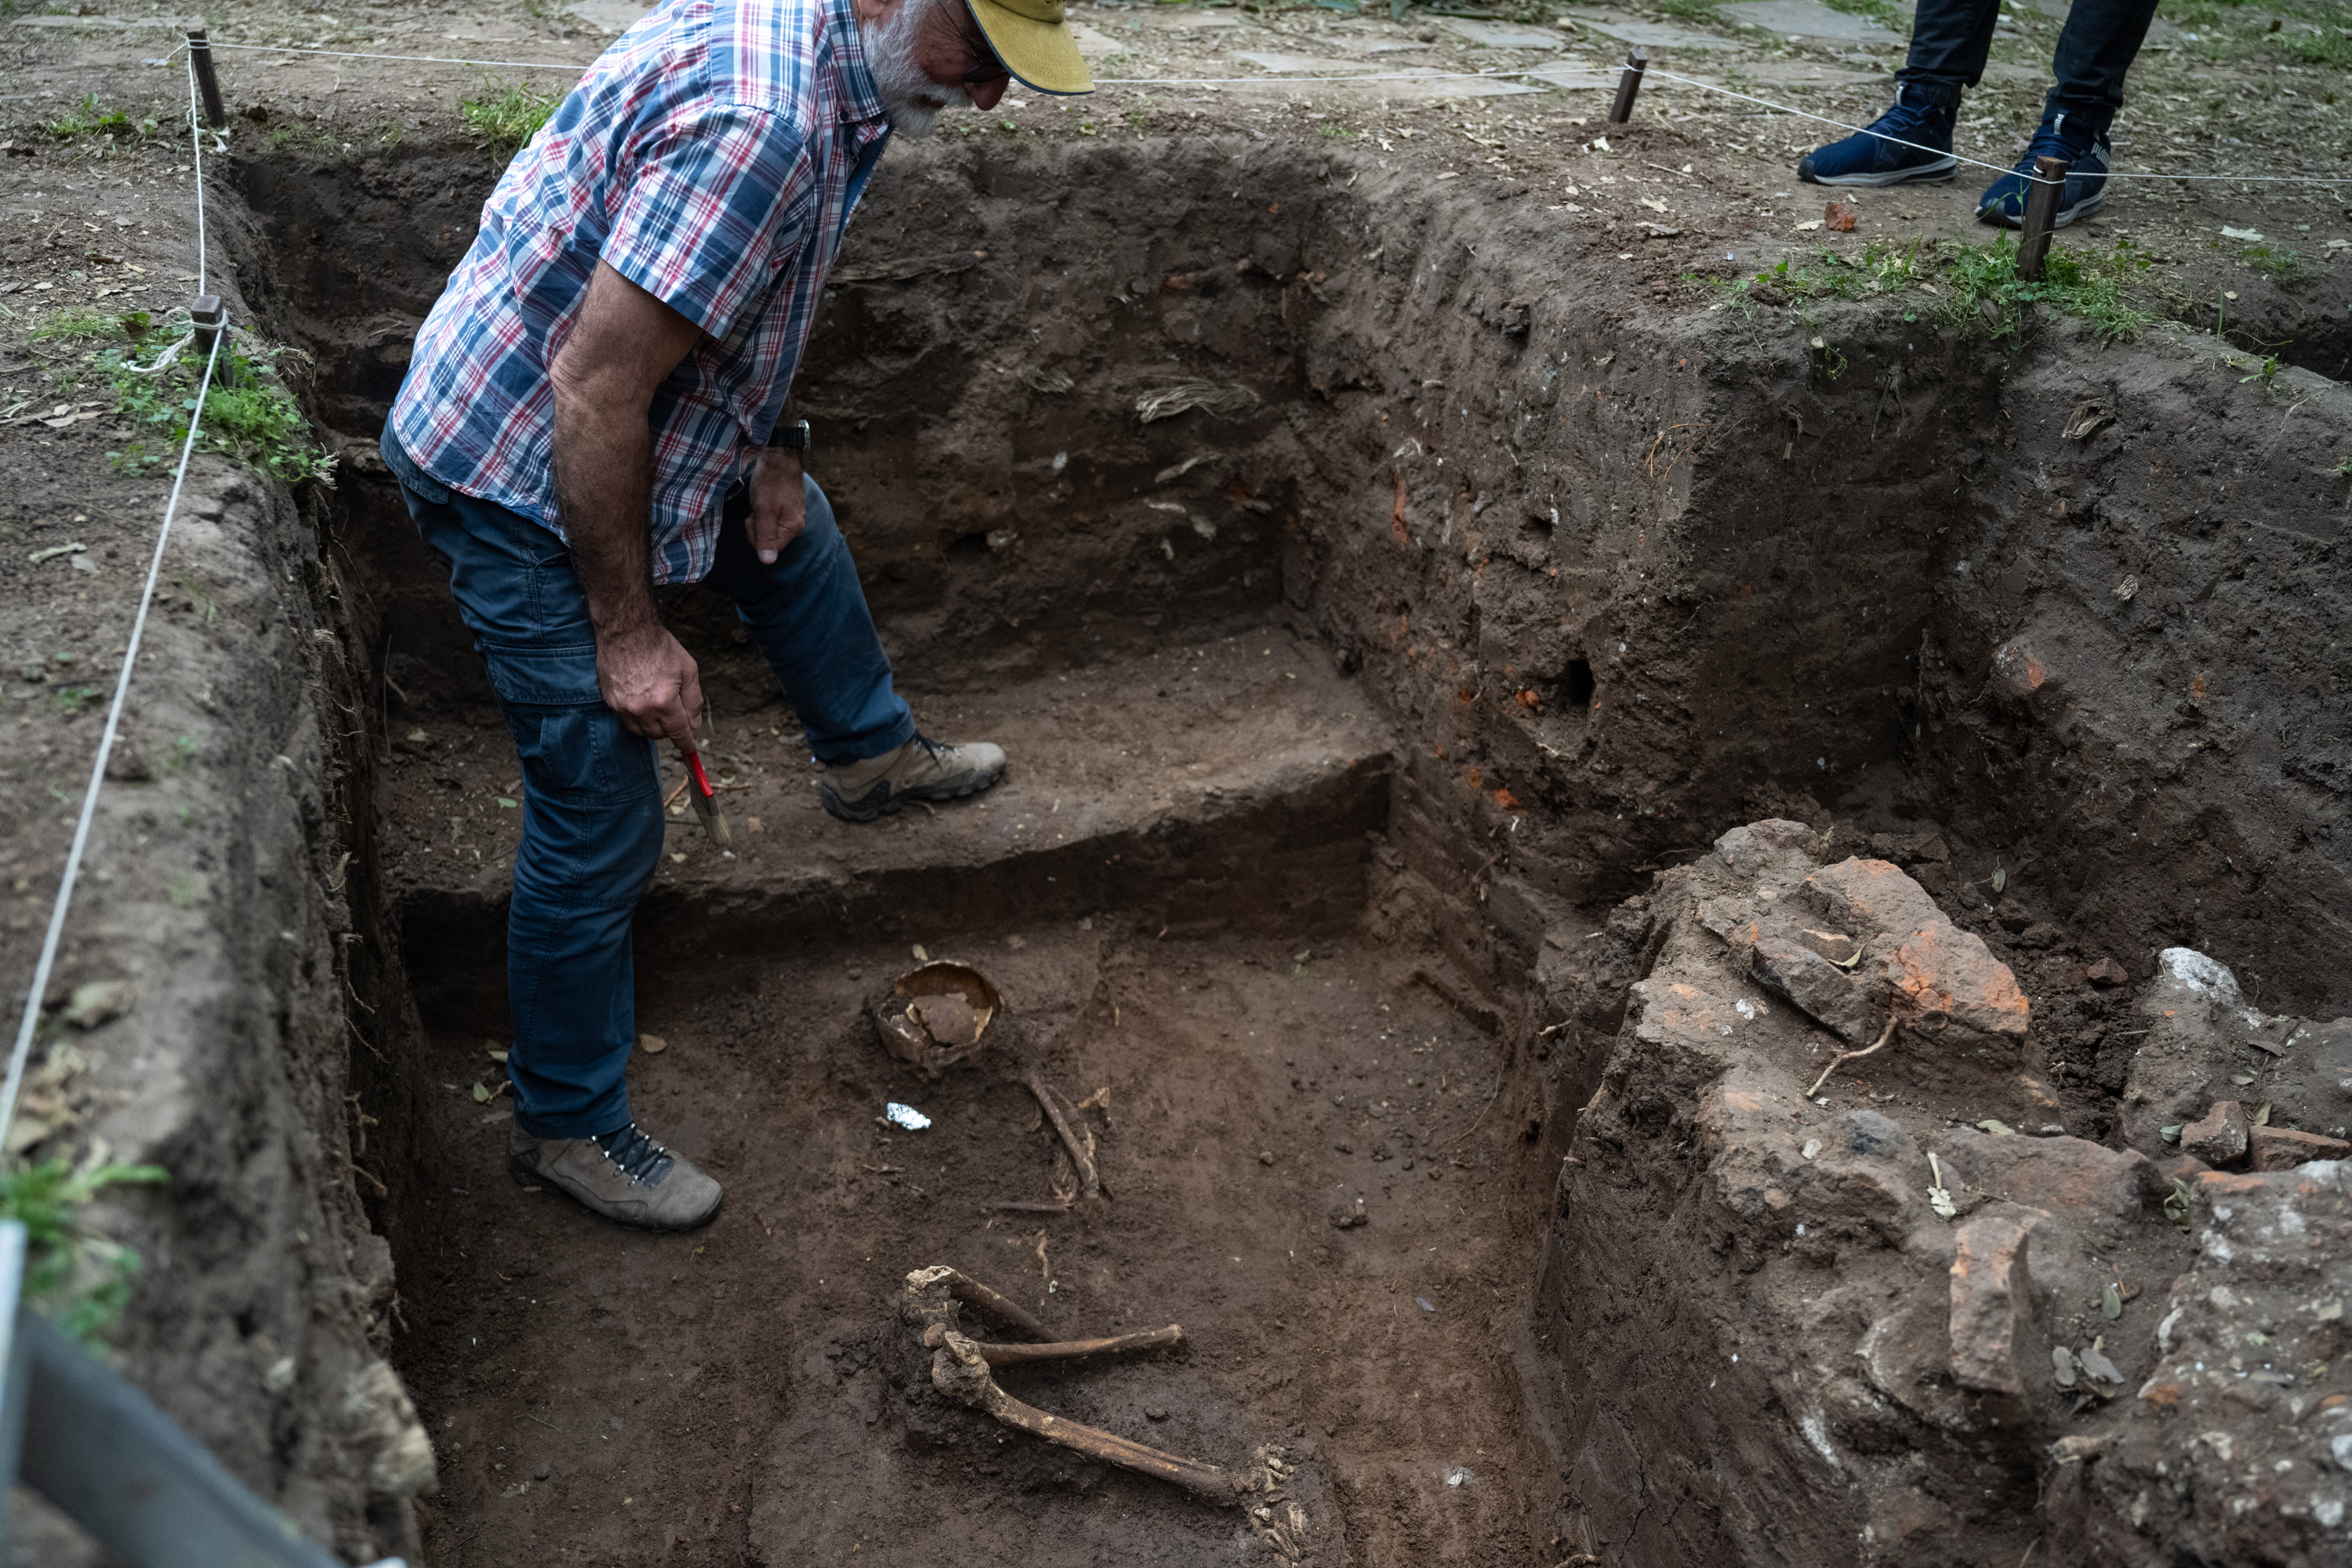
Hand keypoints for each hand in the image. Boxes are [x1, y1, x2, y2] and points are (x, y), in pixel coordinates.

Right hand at [595, 621, 703, 748]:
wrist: (626, 630)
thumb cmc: (659, 646)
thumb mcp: (689, 670)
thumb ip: (693, 700)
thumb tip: (694, 725)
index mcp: (664, 701)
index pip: (677, 733)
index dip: (685, 743)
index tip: (689, 750)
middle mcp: (641, 709)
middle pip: (659, 735)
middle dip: (670, 729)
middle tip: (676, 713)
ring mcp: (623, 706)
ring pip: (641, 731)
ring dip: (653, 726)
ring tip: (659, 707)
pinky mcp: (610, 701)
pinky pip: (626, 721)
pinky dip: (637, 718)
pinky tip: (643, 703)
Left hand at [748, 447, 807, 564]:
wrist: (779, 455)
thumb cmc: (771, 481)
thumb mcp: (764, 510)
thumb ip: (765, 536)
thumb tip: (768, 562)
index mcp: (793, 528)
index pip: (769, 548)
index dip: (755, 536)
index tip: (753, 517)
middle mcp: (796, 524)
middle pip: (769, 540)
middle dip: (756, 527)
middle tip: (755, 508)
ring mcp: (792, 515)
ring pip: (768, 528)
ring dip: (759, 517)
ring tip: (759, 501)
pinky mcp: (787, 507)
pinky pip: (771, 518)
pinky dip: (763, 511)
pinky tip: (763, 499)